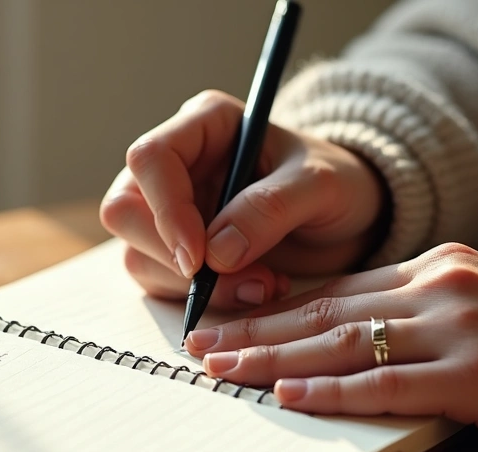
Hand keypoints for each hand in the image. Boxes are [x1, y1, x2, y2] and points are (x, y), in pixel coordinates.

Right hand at [100, 89, 385, 310]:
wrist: (352, 217)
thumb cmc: (339, 183)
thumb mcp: (320, 186)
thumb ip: (270, 209)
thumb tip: (215, 254)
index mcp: (204, 124)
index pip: (150, 159)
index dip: (166, 210)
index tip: (199, 258)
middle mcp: (178, 165)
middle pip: (125, 210)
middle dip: (170, 257)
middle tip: (233, 280)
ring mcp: (172, 210)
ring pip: (138, 253)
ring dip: (193, 287)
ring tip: (263, 286)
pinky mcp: (177, 250)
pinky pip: (161, 282)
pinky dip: (203, 300)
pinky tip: (255, 290)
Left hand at [184, 243, 477, 451]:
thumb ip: (424, 313)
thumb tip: (354, 339)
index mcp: (441, 266)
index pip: (339, 287)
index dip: (277, 305)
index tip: (229, 318)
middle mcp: (441, 286)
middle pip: (327, 309)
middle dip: (256, 328)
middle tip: (200, 344)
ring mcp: (458, 327)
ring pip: (343, 342)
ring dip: (274, 358)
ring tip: (221, 369)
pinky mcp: (476, 374)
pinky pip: (386, 382)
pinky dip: (332, 391)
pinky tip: (288, 396)